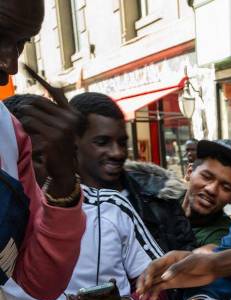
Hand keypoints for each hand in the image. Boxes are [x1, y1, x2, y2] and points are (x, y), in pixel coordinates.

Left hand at [17, 66, 79, 196]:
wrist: (65, 169)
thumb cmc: (60, 147)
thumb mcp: (62, 127)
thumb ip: (56, 111)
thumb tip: (48, 90)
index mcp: (72, 114)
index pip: (54, 91)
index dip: (39, 78)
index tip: (26, 66)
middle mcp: (70, 118)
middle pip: (38, 101)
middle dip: (28, 108)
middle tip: (26, 117)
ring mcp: (62, 127)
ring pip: (31, 112)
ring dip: (25, 119)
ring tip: (30, 128)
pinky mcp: (53, 136)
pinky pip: (30, 123)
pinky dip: (26, 127)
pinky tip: (31, 134)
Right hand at [136, 251, 215, 299]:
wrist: (212, 268)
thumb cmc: (202, 261)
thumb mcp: (190, 262)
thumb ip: (177, 269)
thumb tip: (164, 277)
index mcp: (169, 258)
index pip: (153, 265)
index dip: (148, 274)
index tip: (146, 284)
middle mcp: (166, 266)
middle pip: (150, 274)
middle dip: (144, 282)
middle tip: (140, 292)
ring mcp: (169, 275)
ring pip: (154, 282)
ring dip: (147, 289)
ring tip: (142, 298)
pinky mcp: (173, 283)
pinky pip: (161, 288)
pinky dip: (155, 293)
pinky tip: (152, 299)